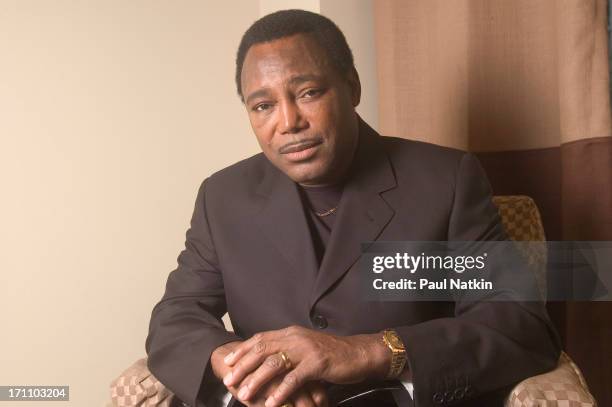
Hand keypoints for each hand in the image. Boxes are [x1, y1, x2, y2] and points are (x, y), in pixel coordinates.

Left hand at [222, 326, 390, 406]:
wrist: (358, 354)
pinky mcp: (317, 363)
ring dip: (257, 380)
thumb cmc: (331, 354)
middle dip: (243, 366)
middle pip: (262, 349)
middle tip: (229, 379)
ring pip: (274, 363)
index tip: (227, 361)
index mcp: (291, 333)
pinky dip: (280, 392)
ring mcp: (306, 350)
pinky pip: (294, 379)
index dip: (242, 350)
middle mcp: (295, 338)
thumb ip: (288, 350)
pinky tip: (271, 403)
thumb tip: (267, 359)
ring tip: (244, 394)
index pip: (261, 339)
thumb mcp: (305, 347)